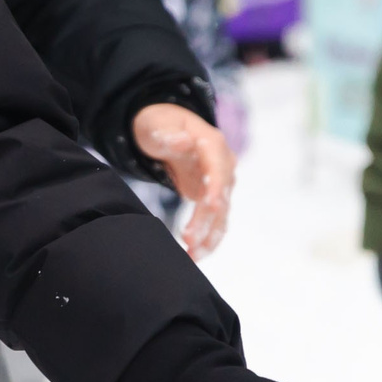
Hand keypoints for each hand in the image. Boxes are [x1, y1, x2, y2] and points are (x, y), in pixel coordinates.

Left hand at [133, 102, 235, 258]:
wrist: (165, 130)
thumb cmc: (160, 124)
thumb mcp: (159, 125)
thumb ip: (171, 135)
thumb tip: (185, 142)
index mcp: (213, 145)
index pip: (219, 169)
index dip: (215, 188)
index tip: (209, 206)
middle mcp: (223, 166)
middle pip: (219, 198)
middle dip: (206, 221)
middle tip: (188, 240)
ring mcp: (219, 184)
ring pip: (220, 216)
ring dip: (208, 237)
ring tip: (193, 257)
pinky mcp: (211, 199)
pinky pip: (214, 222)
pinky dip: (206, 239)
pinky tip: (195, 257)